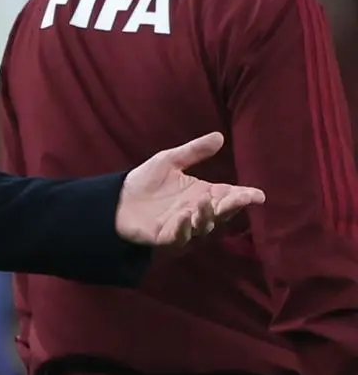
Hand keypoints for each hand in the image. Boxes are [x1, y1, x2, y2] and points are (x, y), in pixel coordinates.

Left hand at [116, 133, 263, 249]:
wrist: (116, 199)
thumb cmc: (145, 181)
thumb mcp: (171, 160)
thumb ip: (195, 151)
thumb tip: (220, 137)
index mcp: (202, 194)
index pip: (228, 196)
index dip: (244, 197)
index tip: (258, 195)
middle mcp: (196, 211)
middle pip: (220, 213)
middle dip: (232, 207)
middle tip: (240, 199)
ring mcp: (182, 226)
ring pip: (202, 226)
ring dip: (206, 215)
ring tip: (204, 201)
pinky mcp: (164, 237)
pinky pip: (178, 236)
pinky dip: (183, 227)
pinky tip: (184, 215)